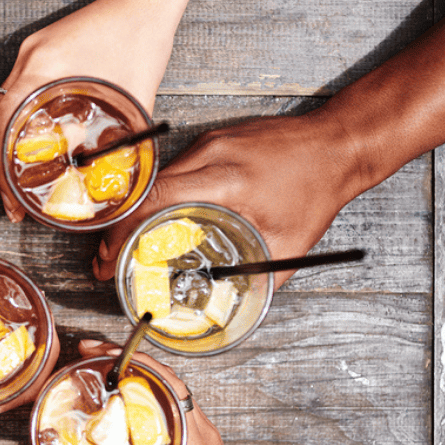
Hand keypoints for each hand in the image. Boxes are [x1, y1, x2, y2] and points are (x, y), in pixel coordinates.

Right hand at [0, 0, 178, 220]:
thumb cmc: (142, 40)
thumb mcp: (134, 99)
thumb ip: (122, 139)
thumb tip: (109, 174)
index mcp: (44, 66)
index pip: (2, 122)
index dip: (0, 164)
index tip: (9, 195)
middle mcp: (30, 56)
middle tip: (12, 197)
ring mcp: (32, 50)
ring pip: (6, 104)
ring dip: (6, 139)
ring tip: (18, 175)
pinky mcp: (41, 49)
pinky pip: (20, 89)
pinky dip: (20, 118)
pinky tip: (31, 141)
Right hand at [75, 339, 386, 444]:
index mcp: (188, 439)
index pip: (161, 380)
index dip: (128, 359)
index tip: (100, 352)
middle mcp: (200, 428)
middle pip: (164, 375)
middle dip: (127, 358)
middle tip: (95, 354)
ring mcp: (205, 431)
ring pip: (171, 386)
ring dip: (140, 374)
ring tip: (108, 372)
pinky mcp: (204, 440)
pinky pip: (176, 403)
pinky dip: (151, 393)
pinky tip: (131, 402)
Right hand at [93, 111, 363, 286]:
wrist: (337, 143)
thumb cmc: (318, 190)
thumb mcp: (290, 244)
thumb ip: (260, 277)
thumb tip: (233, 305)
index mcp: (225, 181)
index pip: (155, 201)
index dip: (123, 232)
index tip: (109, 257)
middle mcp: (210, 155)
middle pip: (144, 191)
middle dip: (119, 228)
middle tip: (108, 259)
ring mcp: (209, 142)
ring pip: (156, 179)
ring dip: (137, 211)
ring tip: (128, 243)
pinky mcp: (212, 139)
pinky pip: (174, 169)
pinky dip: (159, 195)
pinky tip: (159, 217)